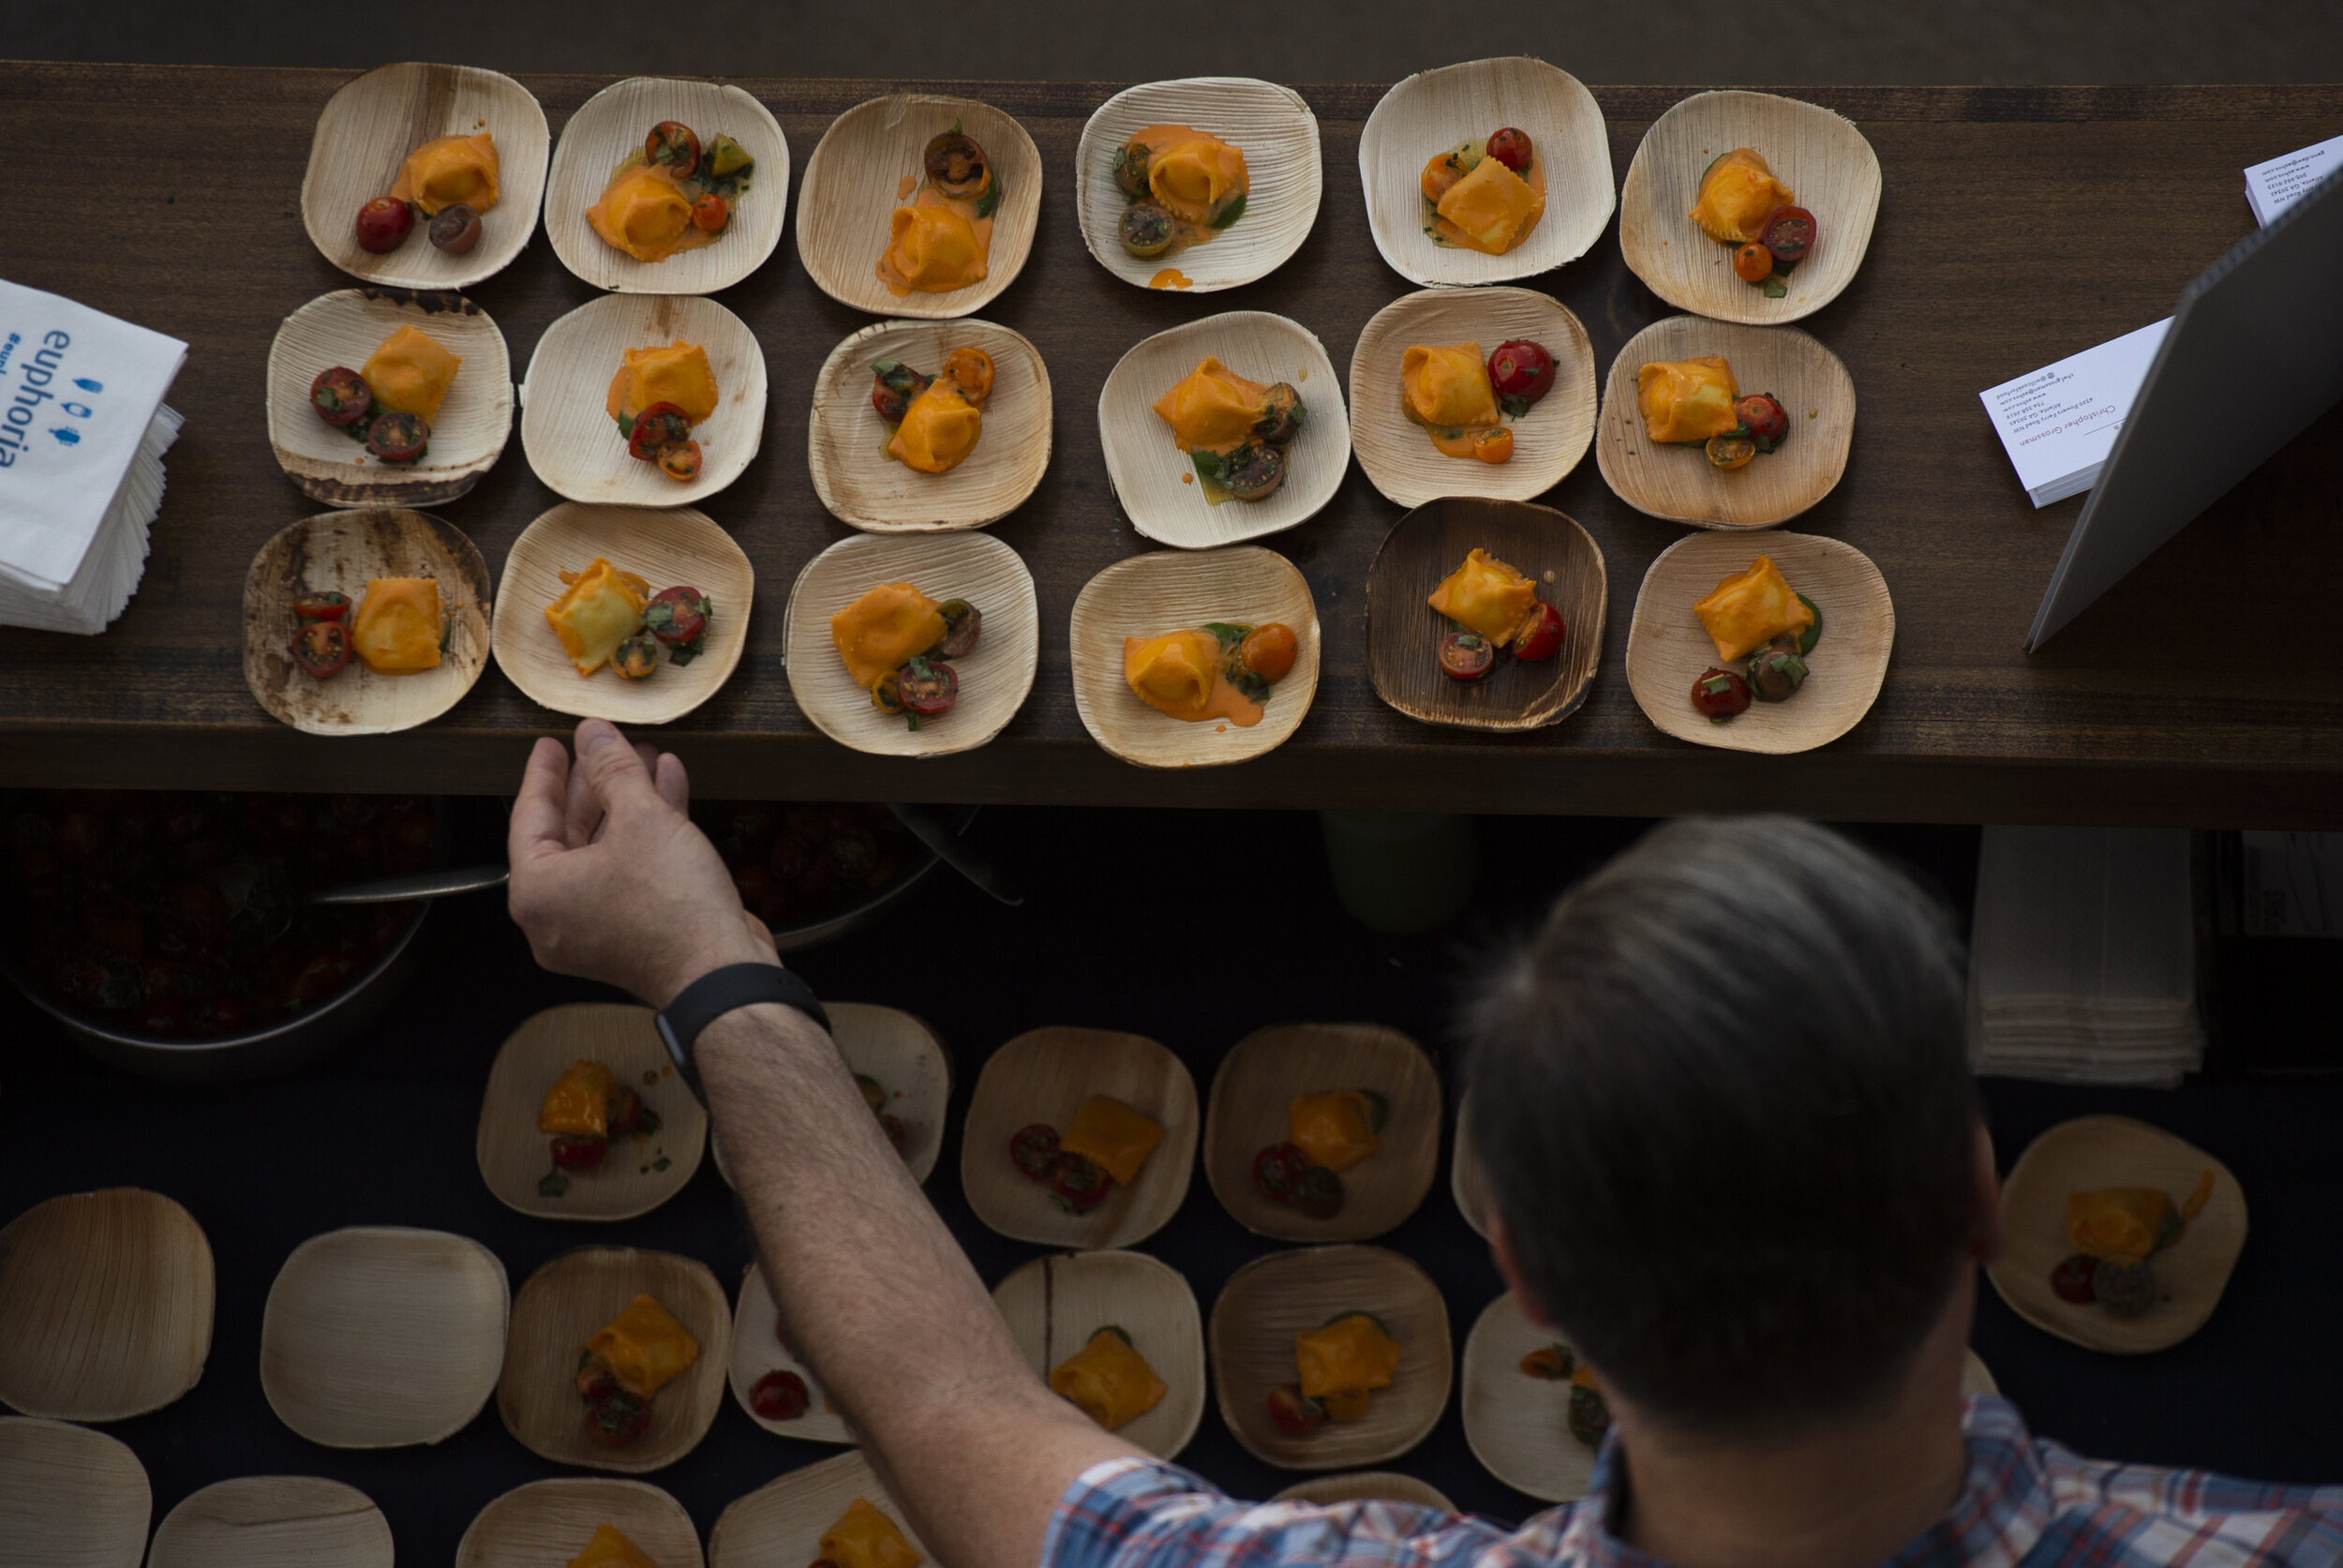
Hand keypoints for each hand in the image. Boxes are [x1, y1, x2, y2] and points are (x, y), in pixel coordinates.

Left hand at [508, 719, 768, 1007]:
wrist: (722, 972)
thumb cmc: (672, 908)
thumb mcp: (642, 818)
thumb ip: (613, 769)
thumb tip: (594, 734)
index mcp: (538, 892)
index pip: (530, 817)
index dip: (545, 773)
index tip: (552, 745)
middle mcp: (558, 916)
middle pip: (568, 834)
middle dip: (596, 785)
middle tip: (601, 749)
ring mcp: (596, 928)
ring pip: (604, 851)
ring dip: (628, 803)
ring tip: (646, 759)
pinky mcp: (634, 932)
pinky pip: (629, 872)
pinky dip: (646, 834)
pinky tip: (670, 790)